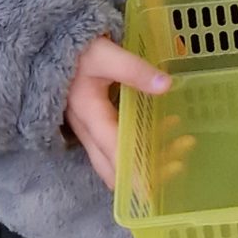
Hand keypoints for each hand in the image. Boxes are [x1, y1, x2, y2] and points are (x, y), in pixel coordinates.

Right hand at [64, 33, 169, 187]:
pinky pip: (118, 145)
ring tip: (184, 143)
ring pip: (117, 158)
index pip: (114, 153)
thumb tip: (166, 85)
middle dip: (146, 173)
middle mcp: (88, 130)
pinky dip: (143, 145)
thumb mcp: (105, 54)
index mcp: (89, 115)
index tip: (152, 190)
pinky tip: (168, 130)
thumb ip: (133, 69)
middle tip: (179, 164)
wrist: (52, 46)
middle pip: (115, 166)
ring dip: (149, 158)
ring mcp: (90, 130)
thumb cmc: (79, 49)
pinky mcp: (96, 125)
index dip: (133, 174)